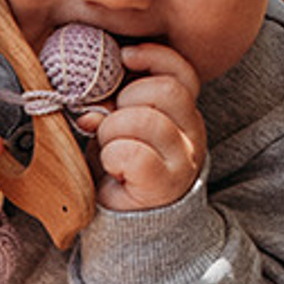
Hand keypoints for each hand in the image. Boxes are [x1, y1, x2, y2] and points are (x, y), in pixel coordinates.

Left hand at [85, 41, 206, 212]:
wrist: (130, 227)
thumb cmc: (120, 170)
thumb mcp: (116, 129)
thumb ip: (111, 107)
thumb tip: (91, 108)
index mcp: (183, 114)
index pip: (183, 73)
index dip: (155, 57)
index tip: (124, 57)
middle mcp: (193, 134)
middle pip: (166, 91)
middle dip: (125, 101)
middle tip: (109, 125)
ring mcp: (183, 160)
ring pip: (147, 120)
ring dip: (113, 132)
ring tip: (108, 149)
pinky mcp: (166, 185)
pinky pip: (134, 154)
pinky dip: (112, 157)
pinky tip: (112, 169)